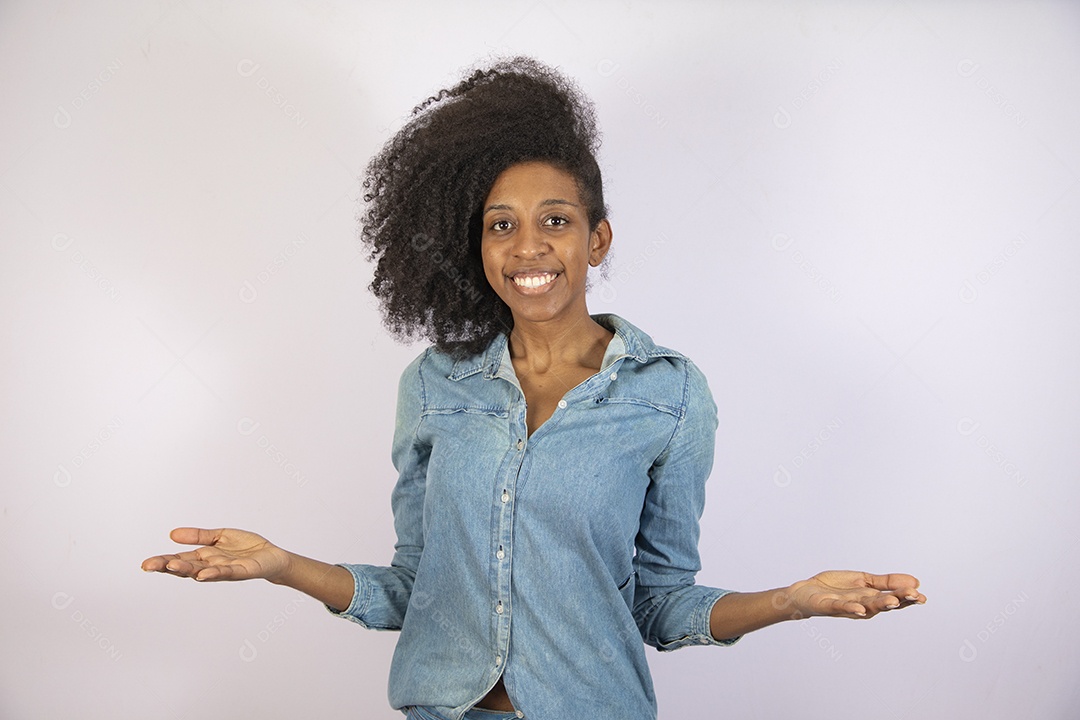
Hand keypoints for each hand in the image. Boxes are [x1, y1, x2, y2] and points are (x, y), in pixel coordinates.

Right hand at [141, 527, 289, 582]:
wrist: (271, 556)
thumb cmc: (245, 548)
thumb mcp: (219, 536)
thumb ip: (199, 535)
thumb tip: (172, 534)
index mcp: (204, 557)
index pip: (179, 559)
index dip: (163, 561)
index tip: (145, 564)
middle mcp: (211, 566)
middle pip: (186, 567)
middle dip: (168, 566)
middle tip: (149, 565)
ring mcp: (225, 570)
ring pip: (202, 571)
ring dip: (188, 570)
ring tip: (173, 566)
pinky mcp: (241, 571)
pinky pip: (226, 572)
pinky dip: (214, 573)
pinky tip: (204, 573)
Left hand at [784, 571, 925, 619]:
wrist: (807, 592)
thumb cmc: (836, 588)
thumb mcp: (864, 580)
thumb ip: (887, 581)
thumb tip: (915, 581)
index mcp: (872, 598)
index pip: (894, 599)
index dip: (908, 598)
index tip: (922, 596)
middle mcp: (863, 605)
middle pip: (884, 603)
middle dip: (899, 600)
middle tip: (914, 596)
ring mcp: (847, 606)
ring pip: (867, 606)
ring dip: (879, 604)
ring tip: (892, 601)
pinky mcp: (830, 605)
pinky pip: (842, 607)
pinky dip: (851, 608)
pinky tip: (860, 609)